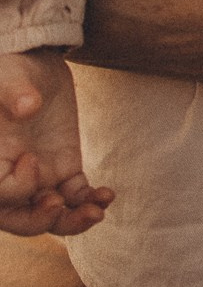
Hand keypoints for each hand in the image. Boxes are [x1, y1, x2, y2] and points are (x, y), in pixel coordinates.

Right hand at [0, 53, 110, 236]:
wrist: (35, 65)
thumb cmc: (10, 70)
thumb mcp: (8, 77)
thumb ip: (14, 92)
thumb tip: (28, 107)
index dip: (16, 187)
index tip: (33, 159)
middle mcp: (10, 174)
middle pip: (18, 218)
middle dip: (39, 221)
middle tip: (59, 205)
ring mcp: (38, 175)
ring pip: (51, 214)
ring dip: (72, 220)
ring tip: (96, 212)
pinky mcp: (64, 168)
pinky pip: (76, 195)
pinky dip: (91, 200)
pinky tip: (108, 194)